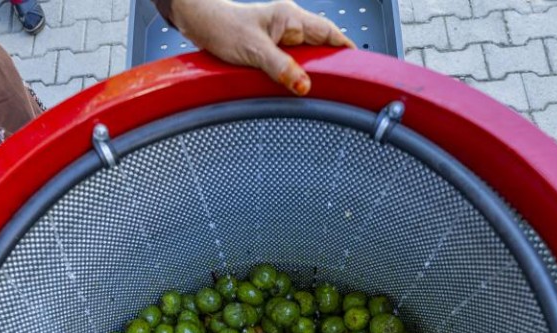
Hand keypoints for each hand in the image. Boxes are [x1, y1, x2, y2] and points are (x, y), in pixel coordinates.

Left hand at [170, 0, 354, 95]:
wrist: (199, 23)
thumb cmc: (222, 27)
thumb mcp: (253, 51)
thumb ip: (280, 68)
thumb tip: (304, 86)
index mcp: (290, 18)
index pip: (329, 33)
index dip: (345, 49)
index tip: (358, 66)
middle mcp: (288, 24)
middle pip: (320, 46)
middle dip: (328, 65)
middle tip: (337, 87)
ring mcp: (280, 36)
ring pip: (305, 56)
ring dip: (309, 72)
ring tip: (315, 90)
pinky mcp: (270, 47)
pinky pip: (290, 62)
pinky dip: (294, 74)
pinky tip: (293, 85)